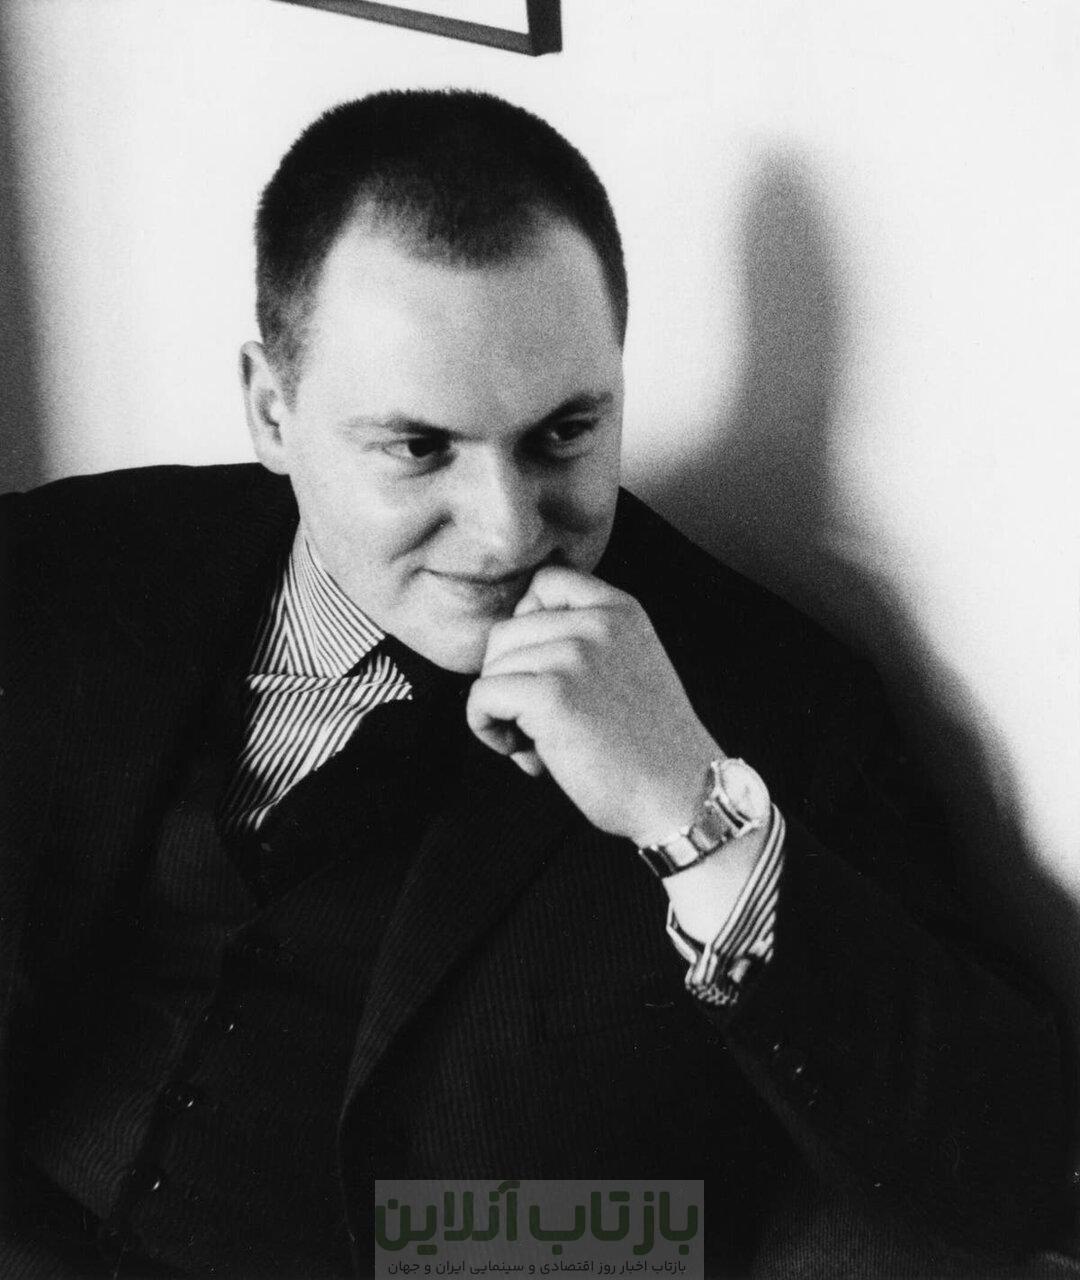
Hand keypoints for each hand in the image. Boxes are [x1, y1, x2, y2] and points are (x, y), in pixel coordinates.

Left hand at [466, 565, 720, 844]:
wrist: (682, 795)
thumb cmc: (652, 748)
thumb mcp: (632, 665)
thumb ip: (586, 642)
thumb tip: (507, 648)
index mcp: (620, 610)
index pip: (545, 582)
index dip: (527, 625)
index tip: (540, 669)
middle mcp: (597, 623)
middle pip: (506, 632)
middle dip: (509, 679)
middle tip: (539, 724)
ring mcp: (574, 656)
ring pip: (491, 668)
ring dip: (501, 711)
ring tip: (539, 745)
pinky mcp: (551, 695)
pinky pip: (482, 698)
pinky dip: (487, 729)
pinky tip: (525, 754)